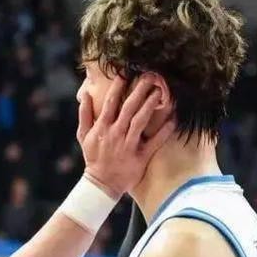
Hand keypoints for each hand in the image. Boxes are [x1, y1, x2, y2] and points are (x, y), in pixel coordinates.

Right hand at [76, 75, 174, 197]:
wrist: (101, 183)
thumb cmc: (93, 157)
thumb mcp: (83, 136)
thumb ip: (84, 115)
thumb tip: (85, 95)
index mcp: (102, 127)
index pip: (111, 102)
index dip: (118, 86)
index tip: (125, 73)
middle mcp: (116, 133)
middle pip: (129, 107)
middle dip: (139, 90)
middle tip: (150, 76)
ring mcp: (128, 144)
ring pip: (141, 120)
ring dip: (150, 105)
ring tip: (160, 91)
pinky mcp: (140, 156)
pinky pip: (154, 141)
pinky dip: (164, 130)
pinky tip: (173, 118)